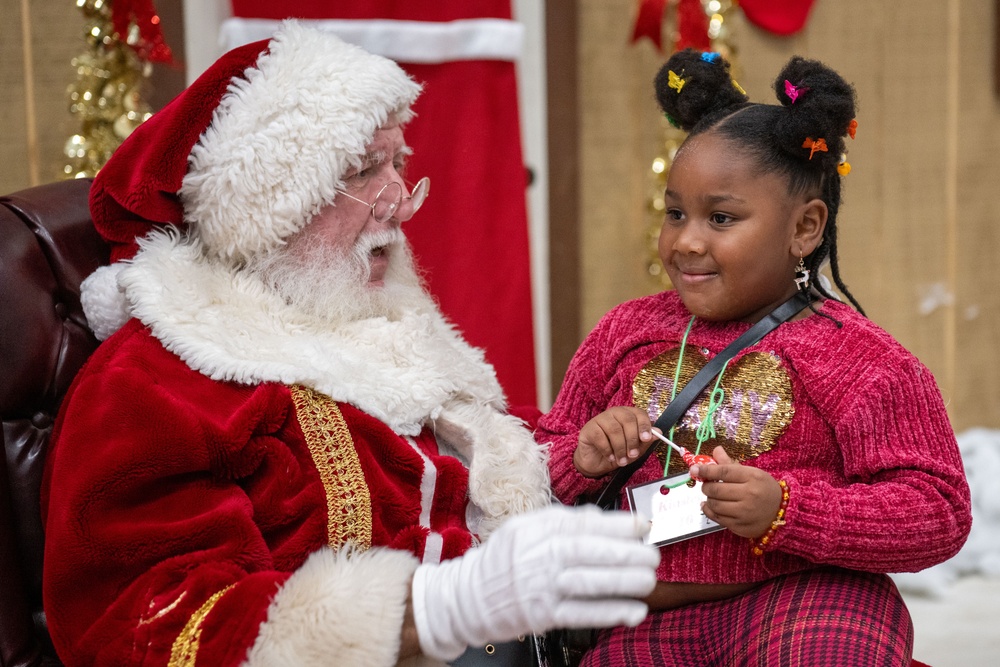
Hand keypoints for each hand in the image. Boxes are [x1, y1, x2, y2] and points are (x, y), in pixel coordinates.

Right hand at [410, 504, 659, 659]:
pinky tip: (634, 611)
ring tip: (649, 581)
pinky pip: (581, 614)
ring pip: (588, 583)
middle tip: (652, 556)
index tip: (642, 525)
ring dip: (623, 583)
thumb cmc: (506, 558)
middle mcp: (538, 555)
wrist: (469, 595)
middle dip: (626, 554)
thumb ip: (565, 521)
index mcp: (536, 528)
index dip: (616, 525)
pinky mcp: (542, 615)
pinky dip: (610, 612)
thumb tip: (604, 518)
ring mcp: (540, 587)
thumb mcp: (528, 527)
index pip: (582, 523)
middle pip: (588, 552)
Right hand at [574, 407, 656, 476]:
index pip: (639, 414)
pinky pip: (600, 436)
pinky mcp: (589, 428)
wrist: (595, 462)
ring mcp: (600, 419)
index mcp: (628, 415)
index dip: (644, 425)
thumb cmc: (616, 452)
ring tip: (621, 461)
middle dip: (632, 440)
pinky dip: (607, 449)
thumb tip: (658, 432)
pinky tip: (610, 457)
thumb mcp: (634, 450)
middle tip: (633, 455)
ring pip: (614, 429)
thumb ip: (645, 441)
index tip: (647, 438)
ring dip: (620, 448)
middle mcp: (614, 413)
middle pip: (627, 420)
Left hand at [691, 446, 783, 539]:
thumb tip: (716, 450)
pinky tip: (710, 506)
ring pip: (714, 505)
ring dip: (708, 499)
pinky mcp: (740, 527)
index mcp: (752, 477)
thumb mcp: (751, 472)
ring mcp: (745, 513)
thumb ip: (731, 463)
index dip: (706, 470)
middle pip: (716, 490)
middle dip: (706, 486)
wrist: (783, 512)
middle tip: (707, 485)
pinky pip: (717, 518)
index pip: (723, 472)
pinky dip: (709, 511)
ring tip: (712, 496)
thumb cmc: (763, 488)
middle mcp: (749, 495)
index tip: (694, 469)